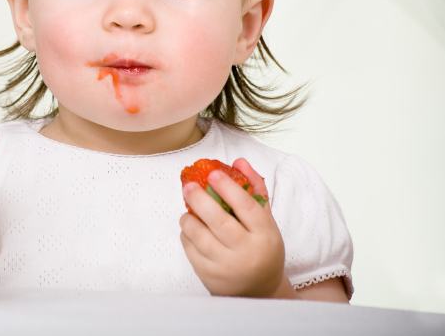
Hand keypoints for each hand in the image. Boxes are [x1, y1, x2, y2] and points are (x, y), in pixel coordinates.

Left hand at [179, 158, 288, 297]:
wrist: (257, 291)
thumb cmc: (261, 248)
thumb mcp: (265, 222)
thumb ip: (254, 190)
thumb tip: (239, 161)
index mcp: (265, 236)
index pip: (247, 208)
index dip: (229, 188)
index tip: (213, 173)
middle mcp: (246, 253)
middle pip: (219, 222)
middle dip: (200, 200)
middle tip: (189, 186)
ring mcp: (226, 267)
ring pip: (199, 236)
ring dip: (188, 218)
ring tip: (189, 211)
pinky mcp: (208, 276)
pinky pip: (189, 249)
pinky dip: (186, 235)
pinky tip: (191, 230)